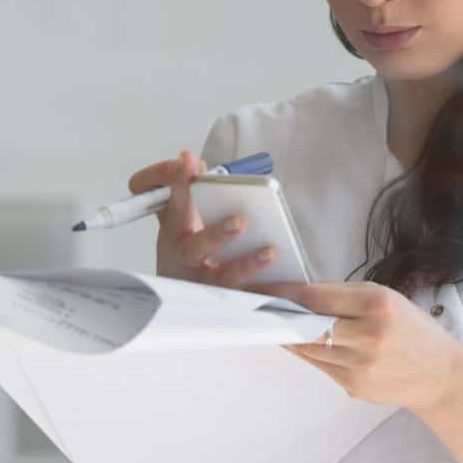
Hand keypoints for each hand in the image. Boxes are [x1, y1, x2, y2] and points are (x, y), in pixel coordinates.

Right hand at [128, 150, 275, 287]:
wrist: (184, 294)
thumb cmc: (187, 248)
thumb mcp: (177, 217)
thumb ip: (180, 187)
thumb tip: (188, 161)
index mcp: (173, 235)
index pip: (173, 206)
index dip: (179, 185)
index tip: (190, 162)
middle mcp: (187, 261)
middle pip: (194, 250)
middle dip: (215, 234)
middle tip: (238, 222)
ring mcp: (207, 285)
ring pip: (223, 280)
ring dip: (245, 267)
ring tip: (269, 252)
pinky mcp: (230, 301)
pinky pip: (250, 298)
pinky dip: (268, 293)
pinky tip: (290, 284)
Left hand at [251, 281, 462, 412]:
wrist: (441, 376)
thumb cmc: (415, 332)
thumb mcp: (388, 300)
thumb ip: (346, 296)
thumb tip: (301, 294)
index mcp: (378, 306)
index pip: (317, 297)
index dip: (285, 294)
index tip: (264, 290)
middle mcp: (368, 336)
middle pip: (307, 324)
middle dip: (280, 316)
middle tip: (257, 309)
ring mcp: (359, 365)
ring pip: (308, 347)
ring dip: (289, 335)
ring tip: (275, 324)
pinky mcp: (353, 386)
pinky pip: (319, 365)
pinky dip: (308, 352)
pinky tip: (302, 343)